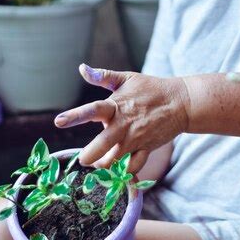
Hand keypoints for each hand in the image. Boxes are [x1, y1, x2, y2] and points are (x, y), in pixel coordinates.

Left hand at [54, 64, 189, 173]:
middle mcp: (124, 125)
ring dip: (103, 164)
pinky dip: (124, 171)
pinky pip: (133, 167)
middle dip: (89, 155)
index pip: (93, 110)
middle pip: (101, 145)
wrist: (181, 102)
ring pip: (114, 160)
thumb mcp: (127, 78)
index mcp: (117, 106)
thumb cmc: (151, 88)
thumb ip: (103, 76)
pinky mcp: (146, 149)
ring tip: (99, 162)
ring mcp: (136, 139)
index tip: (58, 121)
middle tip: (83, 159)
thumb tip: (81, 68)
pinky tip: (118, 169)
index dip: (75, 116)